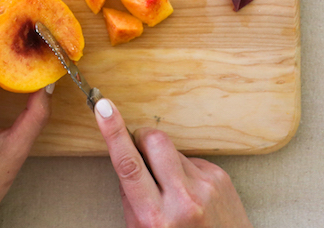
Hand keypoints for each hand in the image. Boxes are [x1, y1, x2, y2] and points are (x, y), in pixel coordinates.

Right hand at [94, 98, 252, 227]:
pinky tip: (190, 192)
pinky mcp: (219, 177)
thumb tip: (127, 159)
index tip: (103, 107)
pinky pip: (191, 159)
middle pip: (154, 141)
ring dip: (165, 160)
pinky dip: (184, 171)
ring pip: (172, 149)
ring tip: (172, 188)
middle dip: (142, 138)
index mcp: (156, 217)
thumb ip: (132, 199)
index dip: (113, 132)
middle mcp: (182, 199)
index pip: (129, 164)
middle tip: (140, 151)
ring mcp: (205, 186)